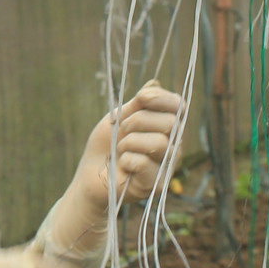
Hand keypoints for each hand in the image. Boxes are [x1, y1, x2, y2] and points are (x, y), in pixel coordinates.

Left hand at [75, 80, 181, 209]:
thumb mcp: (119, 118)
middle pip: (170, 123)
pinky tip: (123, 165)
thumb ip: (137, 104)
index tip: (141, 97)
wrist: (89, 175)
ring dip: (130, 142)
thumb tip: (154, 83)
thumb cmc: (106, 146)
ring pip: (160, 143)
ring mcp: (167, 166)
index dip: (163, 98)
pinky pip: (145, 163)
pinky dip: (127, 159)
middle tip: (122, 130)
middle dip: (139, 121)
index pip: (179, 107)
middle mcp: (173, 145)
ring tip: (120, 149)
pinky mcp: (157, 184)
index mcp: (166, 127)